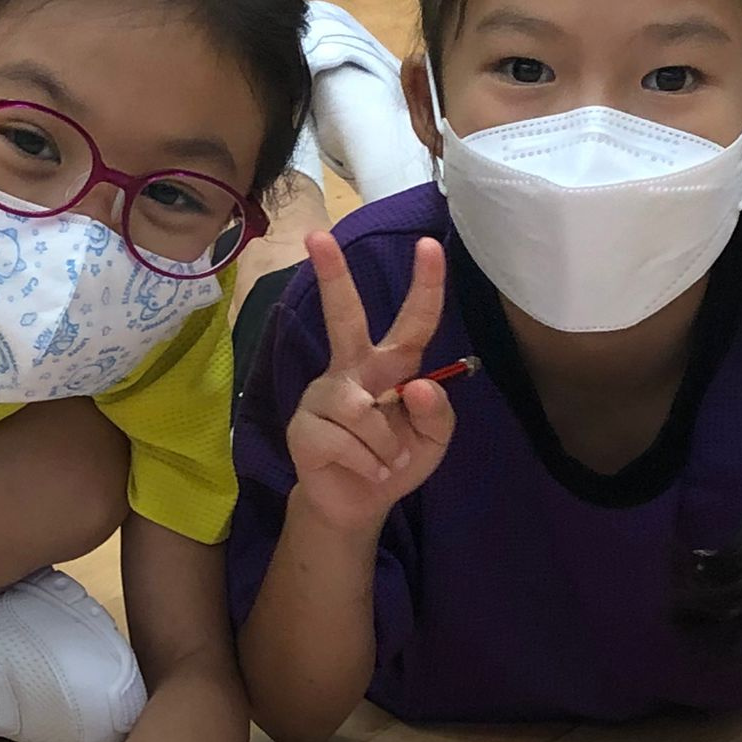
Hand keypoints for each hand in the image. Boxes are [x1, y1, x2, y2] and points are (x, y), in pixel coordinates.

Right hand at [287, 232, 455, 533]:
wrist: (358, 504)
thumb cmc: (397, 460)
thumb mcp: (434, 440)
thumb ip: (438, 412)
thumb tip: (415, 386)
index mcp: (390, 364)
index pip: (412, 321)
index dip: (425, 285)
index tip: (430, 245)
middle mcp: (353, 369)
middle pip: (344, 317)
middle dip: (333, 276)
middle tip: (315, 237)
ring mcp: (324, 395)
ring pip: (362, 411)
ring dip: (386, 447)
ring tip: (386, 462)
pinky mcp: (303, 425)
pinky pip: (344, 439)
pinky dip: (368, 463)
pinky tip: (367, 470)